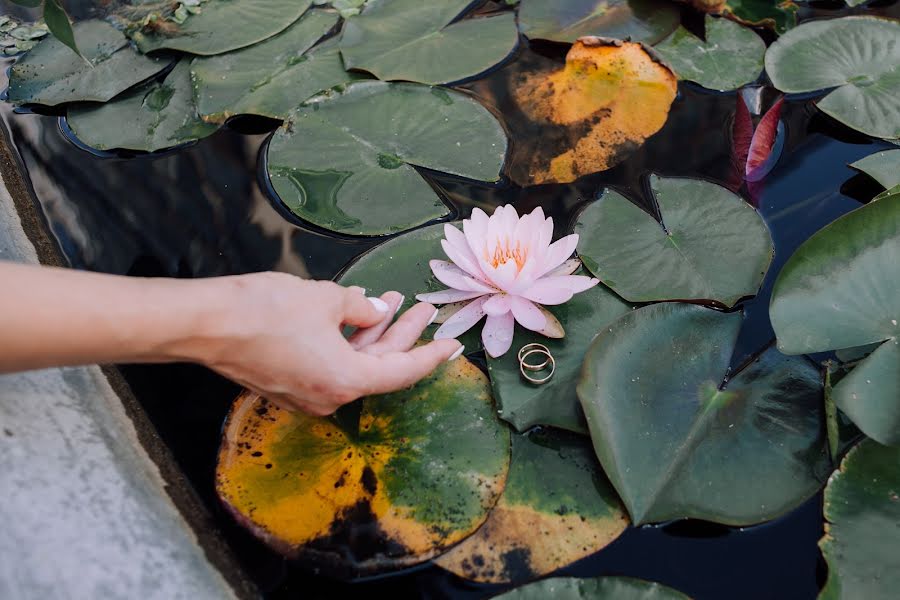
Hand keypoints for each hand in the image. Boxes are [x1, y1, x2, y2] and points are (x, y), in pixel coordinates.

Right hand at [187, 272, 463, 415]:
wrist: (205, 324)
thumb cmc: (266, 310)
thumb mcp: (326, 299)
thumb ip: (361, 308)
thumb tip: (376, 310)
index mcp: (347, 381)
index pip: (403, 372)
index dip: (431, 356)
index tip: (453, 346)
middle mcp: (329, 397)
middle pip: (378, 366)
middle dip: (402, 334)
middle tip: (422, 307)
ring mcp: (306, 395)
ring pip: (352, 364)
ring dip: (372, 334)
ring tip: (389, 300)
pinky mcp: (286, 385)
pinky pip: (328, 365)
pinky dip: (345, 342)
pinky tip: (354, 313)